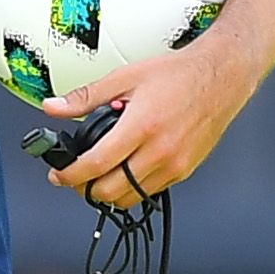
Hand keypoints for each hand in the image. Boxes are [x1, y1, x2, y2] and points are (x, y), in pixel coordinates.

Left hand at [39, 42, 256, 209]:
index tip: (59, 175)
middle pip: (111, 190)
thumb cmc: (178, 75)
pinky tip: (125, 170)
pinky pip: (151, 191)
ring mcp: (175, 165)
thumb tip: (54, 107)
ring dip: (109, 193)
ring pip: (131, 197)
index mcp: (141, 126)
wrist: (220, 78)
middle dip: (85, 189)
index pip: (97, 164)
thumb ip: (85, 97)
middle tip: (74, 177)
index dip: (71, 175)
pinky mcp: (185, 171)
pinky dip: (132, 187)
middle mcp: (160, 151)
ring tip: (97, 176)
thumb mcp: (124, 78)